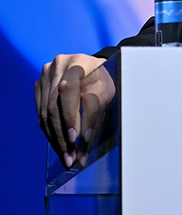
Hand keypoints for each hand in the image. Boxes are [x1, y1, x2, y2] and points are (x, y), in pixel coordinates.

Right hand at [34, 53, 114, 168]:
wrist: (95, 69)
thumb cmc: (104, 80)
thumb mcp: (106, 92)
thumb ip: (95, 115)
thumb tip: (85, 145)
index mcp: (78, 62)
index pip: (68, 89)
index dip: (70, 115)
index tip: (76, 137)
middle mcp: (58, 66)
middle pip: (54, 105)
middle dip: (62, 135)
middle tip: (71, 156)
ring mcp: (45, 75)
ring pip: (45, 113)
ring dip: (55, 138)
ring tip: (66, 156)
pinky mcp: (39, 86)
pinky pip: (40, 113)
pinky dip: (50, 131)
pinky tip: (59, 145)